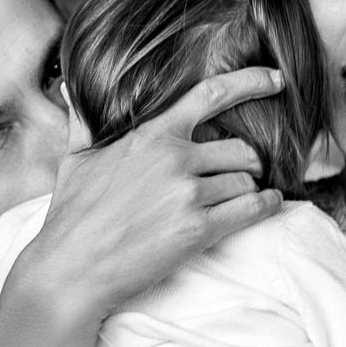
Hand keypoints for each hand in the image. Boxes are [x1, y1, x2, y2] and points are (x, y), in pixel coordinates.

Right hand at [20, 66, 284, 318]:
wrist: (71, 267)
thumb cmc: (72, 215)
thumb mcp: (75, 159)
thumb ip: (83, 120)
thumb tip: (69, 87)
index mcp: (151, 135)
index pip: (210, 95)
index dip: (250, 82)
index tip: (276, 79)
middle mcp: (175, 159)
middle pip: (241, 149)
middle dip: (245, 162)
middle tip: (241, 172)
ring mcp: (188, 194)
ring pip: (247, 181)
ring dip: (248, 189)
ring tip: (241, 196)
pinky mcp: (198, 229)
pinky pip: (251, 209)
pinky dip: (266, 206)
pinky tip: (268, 204)